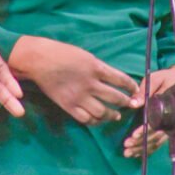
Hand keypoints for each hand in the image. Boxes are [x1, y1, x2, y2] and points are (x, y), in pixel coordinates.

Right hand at [10, 36, 138, 124]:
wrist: (39, 60)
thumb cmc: (62, 53)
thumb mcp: (85, 55)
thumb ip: (99, 68)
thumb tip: (112, 78)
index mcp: (96, 67)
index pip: (121, 79)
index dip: (131, 86)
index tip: (135, 90)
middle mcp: (90, 84)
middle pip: (115, 98)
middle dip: (126, 102)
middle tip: (130, 105)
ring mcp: (79, 97)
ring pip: (102, 112)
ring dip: (112, 115)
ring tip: (116, 115)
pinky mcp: (68, 106)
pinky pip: (86, 119)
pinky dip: (95, 121)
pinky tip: (98, 119)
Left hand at [123, 66, 174, 157]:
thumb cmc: (167, 78)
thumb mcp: (155, 79)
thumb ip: (144, 90)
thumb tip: (133, 103)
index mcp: (169, 107)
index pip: (157, 123)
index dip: (145, 130)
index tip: (134, 135)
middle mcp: (172, 119)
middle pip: (156, 136)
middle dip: (141, 143)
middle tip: (127, 147)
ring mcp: (171, 126)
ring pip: (157, 142)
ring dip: (143, 149)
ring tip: (128, 153)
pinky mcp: (169, 129)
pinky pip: (160, 142)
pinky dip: (149, 149)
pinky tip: (137, 153)